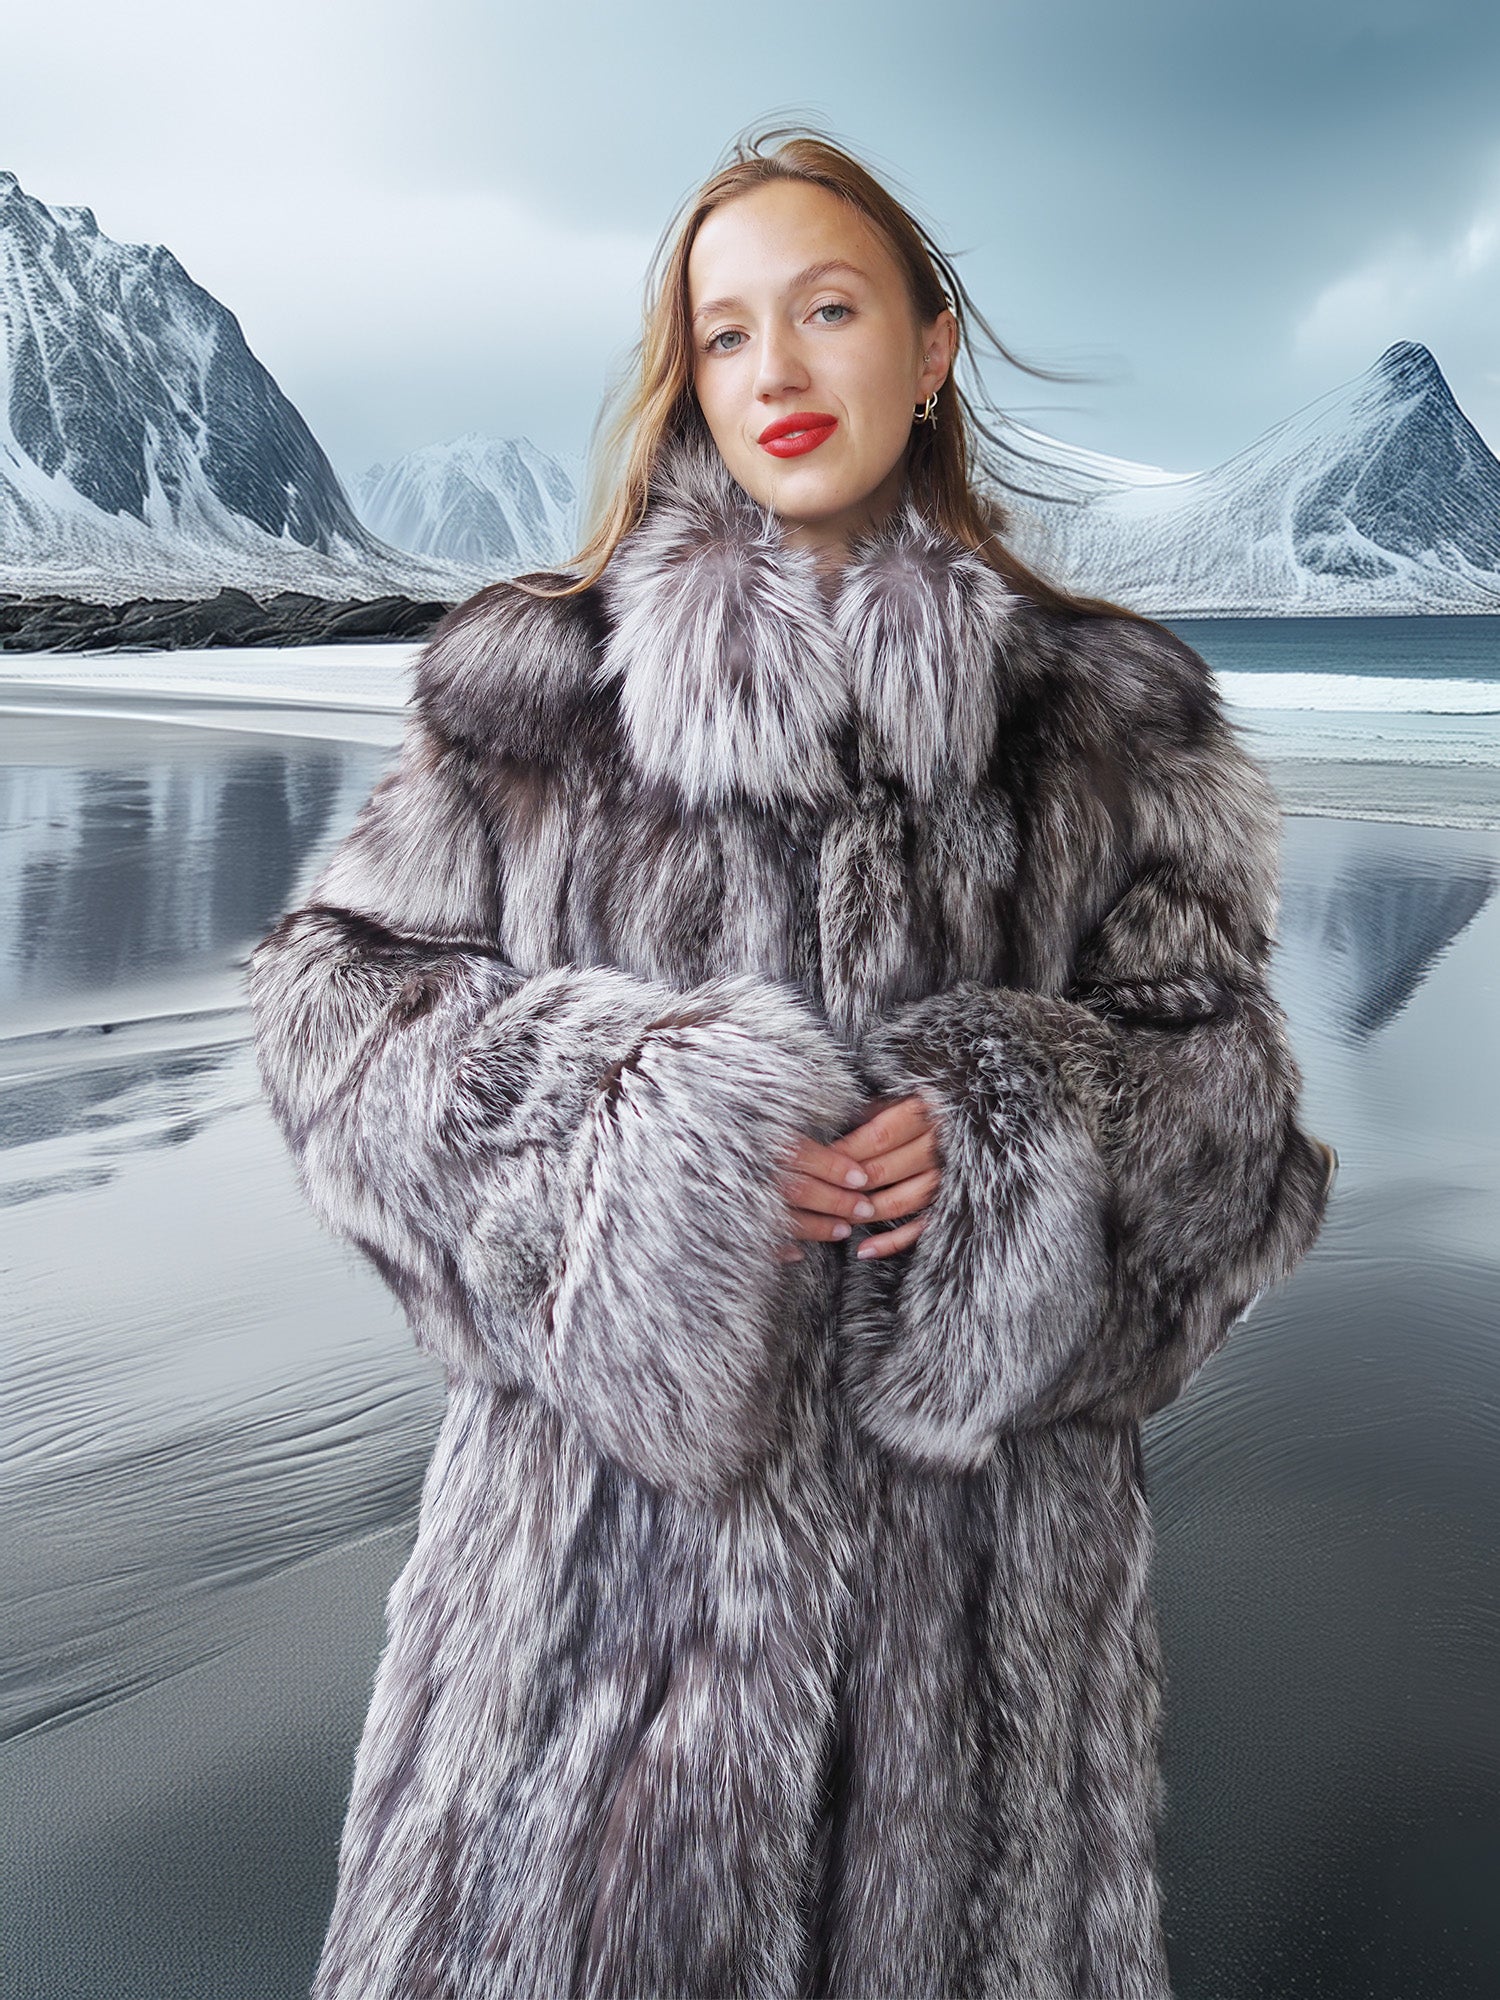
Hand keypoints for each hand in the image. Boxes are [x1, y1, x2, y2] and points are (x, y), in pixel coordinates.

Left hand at [775, 1093, 941, 1263]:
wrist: (984, 1109)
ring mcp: (950, 1176)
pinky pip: (922, 1227)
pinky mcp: (955, 1201)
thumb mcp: (903, 1090)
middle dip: (846, 1185)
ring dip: (865, 1213)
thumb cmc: (929, 1097)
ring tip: (836, 1220)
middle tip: (817, 1193)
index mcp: (927, 1111)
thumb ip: (874, 1108)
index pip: (878, 1137)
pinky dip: (892, 1242)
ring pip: (902, 1201)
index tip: (816, 1161)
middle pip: (884, 1170)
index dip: (844, 1153)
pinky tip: (864, 1250)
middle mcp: (941, 1144)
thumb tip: (835, 1127)